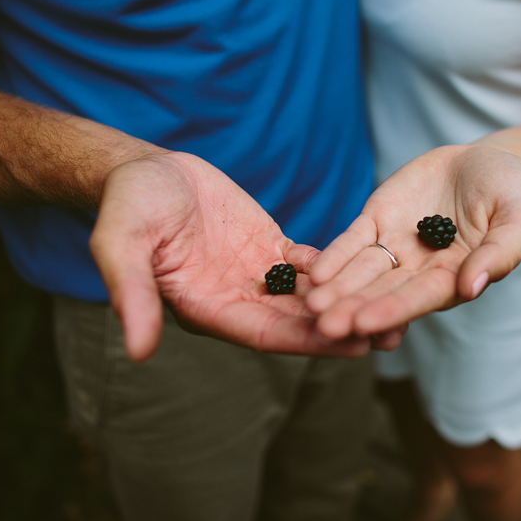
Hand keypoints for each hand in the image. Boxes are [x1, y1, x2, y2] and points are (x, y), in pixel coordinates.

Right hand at [90, 152, 369, 360]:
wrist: (142, 169)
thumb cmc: (128, 205)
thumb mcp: (122, 246)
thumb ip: (133, 295)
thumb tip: (137, 351)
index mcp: (206, 308)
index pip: (265, 334)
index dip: (310, 341)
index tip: (354, 345)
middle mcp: (236, 299)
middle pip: (298, 320)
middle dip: (344, 326)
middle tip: (395, 330)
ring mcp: (254, 275)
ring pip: (311, 296)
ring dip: (350, 301)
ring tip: (398, 303)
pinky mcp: (268, 248)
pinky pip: (309, 263)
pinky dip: (340, 267)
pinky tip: (377, 266)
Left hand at [306, 144, 520, 340]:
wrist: (486, 160)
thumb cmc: (512, 192)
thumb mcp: (520, 217)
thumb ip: (500, 253)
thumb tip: (472, 287)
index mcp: (455, 277)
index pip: (421, 297)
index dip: (393, 310)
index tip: (365, 324)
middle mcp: (420, 270)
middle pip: (383, 293)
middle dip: (353, 309)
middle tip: (324, 326)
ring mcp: (397, 247)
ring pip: (362, 272)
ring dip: (337, 289)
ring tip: (311, 304)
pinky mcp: (377, 221)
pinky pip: (352, 241)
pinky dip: (334, 256)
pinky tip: (314, 271)